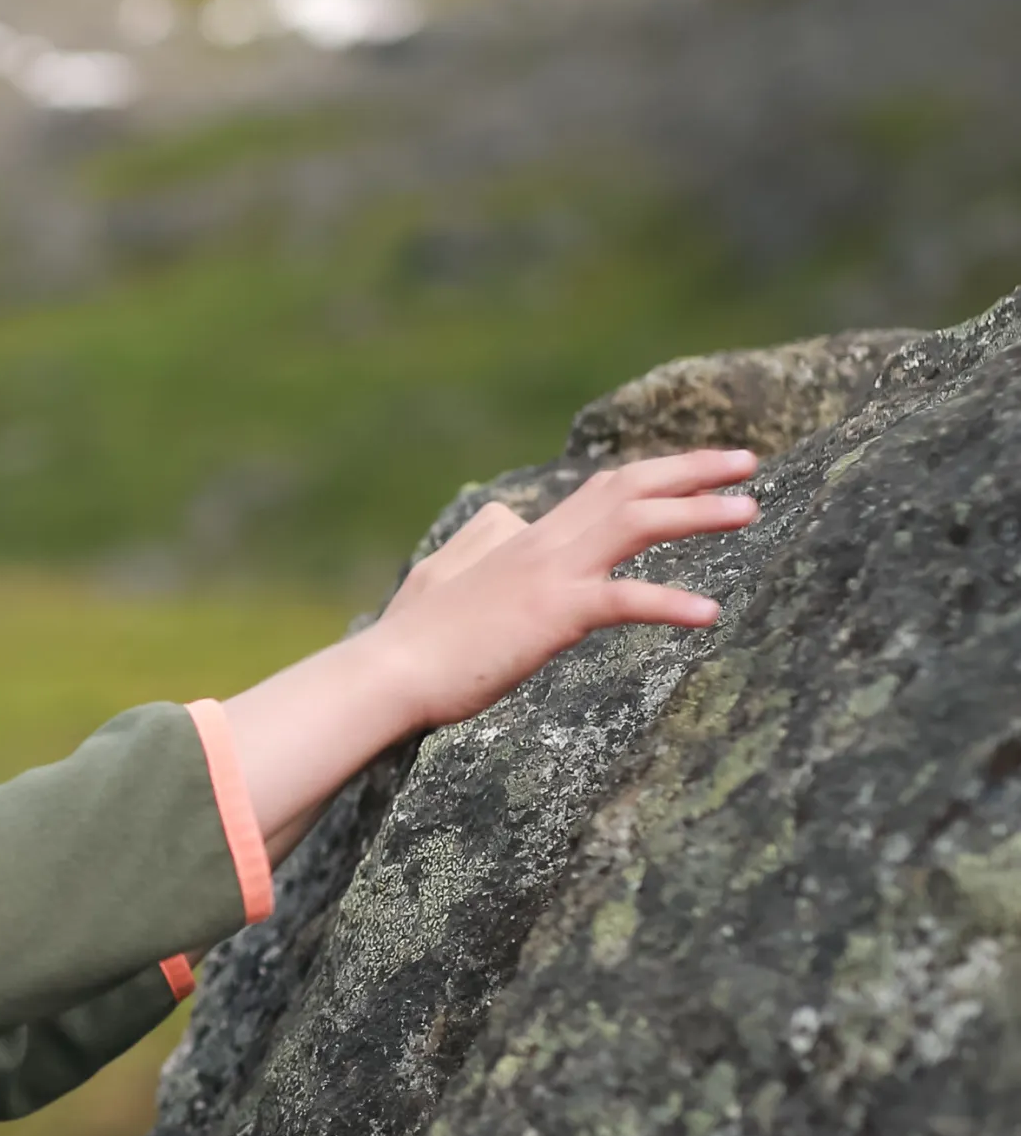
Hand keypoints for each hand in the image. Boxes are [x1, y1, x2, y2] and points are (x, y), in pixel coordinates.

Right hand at [371, 448, 757, 731]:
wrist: (387, 672)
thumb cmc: (409, 640)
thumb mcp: (441, 575)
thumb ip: (480, 543)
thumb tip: (505, 519)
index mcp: (521, 540)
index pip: (599, 491)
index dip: (653, 475)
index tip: (696, 470)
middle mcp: (542, 544)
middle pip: (629, 487)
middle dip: (693, 470)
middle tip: (747, 464)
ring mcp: (549, 575)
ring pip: (637, 523)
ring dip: (698, 512)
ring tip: (748, 511)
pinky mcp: (552, 614)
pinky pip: (625, 598)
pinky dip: (672, 602)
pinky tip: (709, 613)